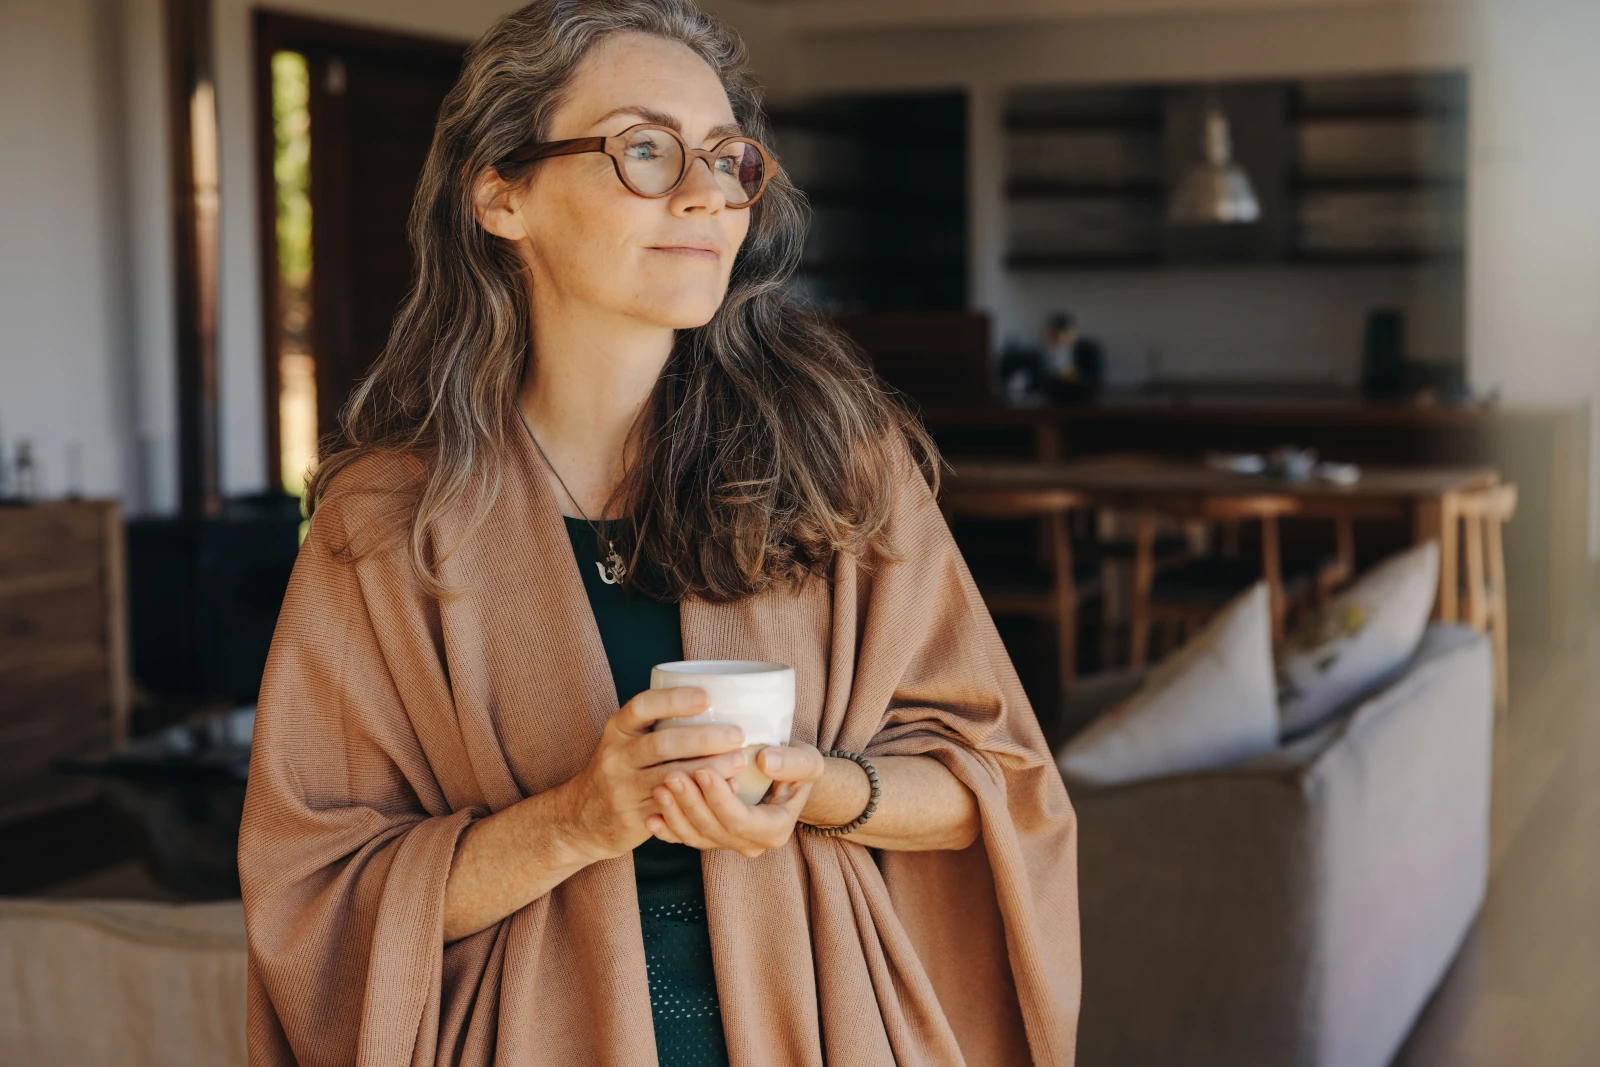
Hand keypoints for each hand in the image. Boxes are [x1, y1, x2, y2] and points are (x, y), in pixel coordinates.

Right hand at [556, 687, 748, 862]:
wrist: (584, 817)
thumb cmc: (623, 767)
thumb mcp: (627, 740)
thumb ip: (660, 725)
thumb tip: (720, 705)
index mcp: (618, 729)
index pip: (642, 706)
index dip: (674, 700)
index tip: (706, 697)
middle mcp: (617, 756)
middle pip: (661, 744)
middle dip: (703, 738)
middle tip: (737, 734)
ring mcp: (624, 788)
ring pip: (671, 777)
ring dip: (709, 769)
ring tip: (739, 762)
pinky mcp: (635, 817)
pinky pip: (672, 807)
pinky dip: (702, 797)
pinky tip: (726, 790)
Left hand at [646, 743, 827, 858]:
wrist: (788, 781)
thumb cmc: (797, 768)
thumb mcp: (807, 762)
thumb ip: (793, 763)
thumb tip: (766, 760)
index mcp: (774, 829)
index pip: (740, 820)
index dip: (719, 799)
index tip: (703, 770)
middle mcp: (750, 843)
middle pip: (713, 830)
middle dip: (690, 804)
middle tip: (671, 775)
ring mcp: (728, 843)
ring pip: (696, 837)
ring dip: (675, 814)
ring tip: (660, 787)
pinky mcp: (710, 837)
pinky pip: (685, 839)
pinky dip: (667, 830)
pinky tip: (651, 815)